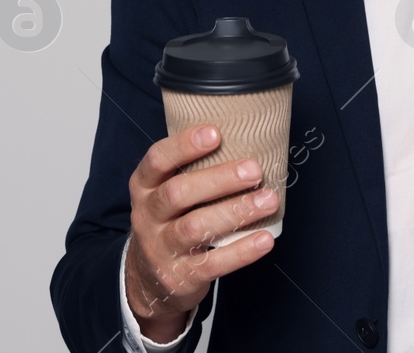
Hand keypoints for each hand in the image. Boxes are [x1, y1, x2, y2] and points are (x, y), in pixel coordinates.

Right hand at [125, 123, 279, 342]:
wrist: (150, 279)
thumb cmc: (170, 221)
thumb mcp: (165, 192)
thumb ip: (191, 170)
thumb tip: (243, 139)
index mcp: (144, 187)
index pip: (157, 160)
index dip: (184, 145)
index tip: (215, 133)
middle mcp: (147, 216)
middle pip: (178, 193)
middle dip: (219, 179)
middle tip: (254, 169)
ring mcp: (161, 248)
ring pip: (195, 228)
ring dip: (235, 211)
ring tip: (268, 200)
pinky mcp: (179, 276)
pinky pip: (212, 263)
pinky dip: (241, 251)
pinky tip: (265, 238)